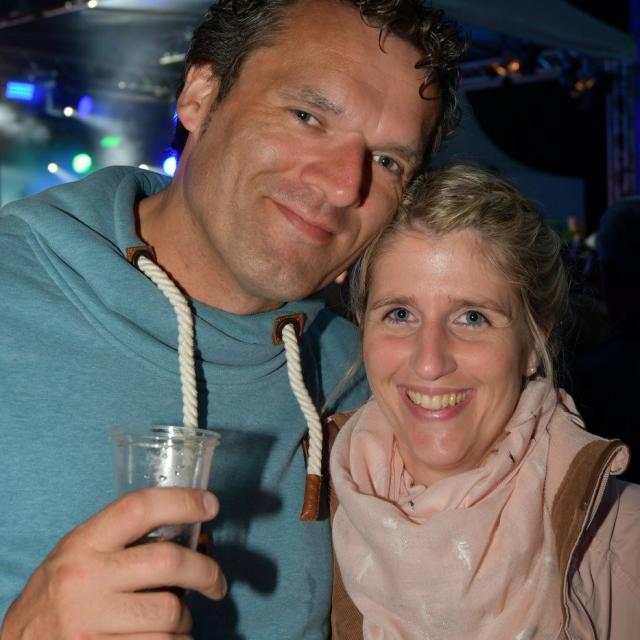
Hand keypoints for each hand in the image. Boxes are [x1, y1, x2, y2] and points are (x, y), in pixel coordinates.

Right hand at [0, 488, 225, 638]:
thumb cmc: (60, 594)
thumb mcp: (80, 554)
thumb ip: (122, 539)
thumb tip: (186, 526)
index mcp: (84, 543)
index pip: (139, 507)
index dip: (182, 501)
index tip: (211, 505)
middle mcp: (85, 578)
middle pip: (168, 561)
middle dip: (206, 571)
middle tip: (217, 582)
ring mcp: (90, 621)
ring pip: (170, 612)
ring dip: (185, 619)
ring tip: (176, 620)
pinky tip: (165, 639)